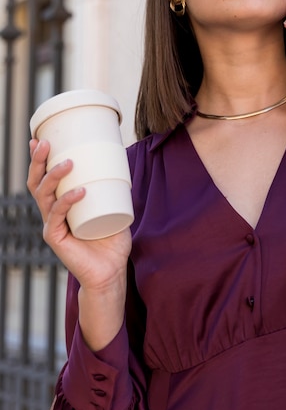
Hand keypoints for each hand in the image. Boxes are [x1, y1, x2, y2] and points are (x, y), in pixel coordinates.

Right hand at [27, 139, 131, 292]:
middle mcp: (52, 213)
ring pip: (44, 196)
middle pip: (37, 183)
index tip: (41, 139)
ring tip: (68, 163)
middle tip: (46, 143)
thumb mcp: (114, 208)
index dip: (40, 160)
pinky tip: (80, 191)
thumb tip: (125, 163)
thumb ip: (115, 189)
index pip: (44, 178)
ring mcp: (53, 225)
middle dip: (38, 161)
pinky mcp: (57, 238)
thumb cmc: (111, 240)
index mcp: (61, 204)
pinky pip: (58, 216)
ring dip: (53, 176)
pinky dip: (68, 201)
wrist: (111, 271)